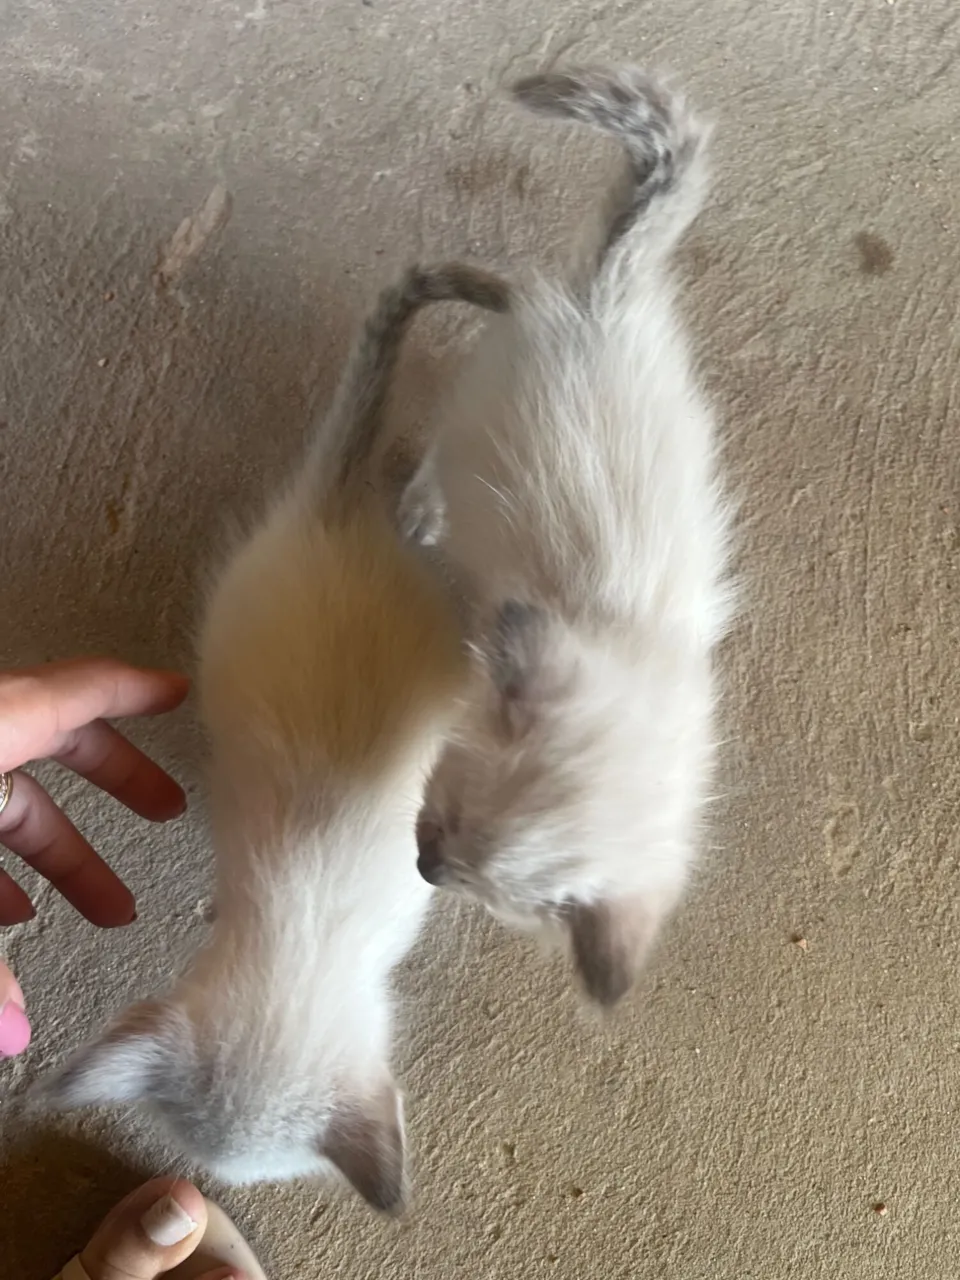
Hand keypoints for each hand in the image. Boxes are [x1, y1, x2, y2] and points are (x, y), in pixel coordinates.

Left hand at [0, 657, 188, 1055]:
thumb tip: (16, 1033)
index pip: (80, 692)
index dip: (138, 690)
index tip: (177, 692)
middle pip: (57, 746)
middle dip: (119, 787)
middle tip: (164, 810)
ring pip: (9, 798)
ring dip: (57, 850)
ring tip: (95, 905)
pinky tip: (10, 914)